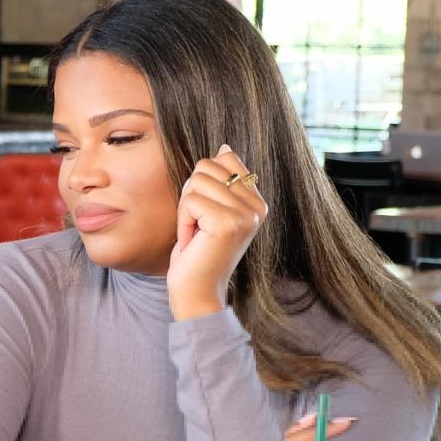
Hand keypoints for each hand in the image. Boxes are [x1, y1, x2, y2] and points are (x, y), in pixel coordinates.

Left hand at [168, 145, 267, 321]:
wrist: (197, 293)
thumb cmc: (198, 253)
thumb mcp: (211, 211)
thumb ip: (221, 181)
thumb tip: (224, 148)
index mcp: (257, 200)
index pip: (225, 159)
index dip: (202, 183)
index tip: (205, 213)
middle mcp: (258, 206)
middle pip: (206, 167)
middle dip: (190, 195)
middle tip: (197, 225)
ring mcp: (246, 214)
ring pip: (196, 181)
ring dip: (185, 209)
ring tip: (196, 234)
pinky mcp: (228, 223)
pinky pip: (190, 201)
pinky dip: (183, 222)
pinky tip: (193, 242)